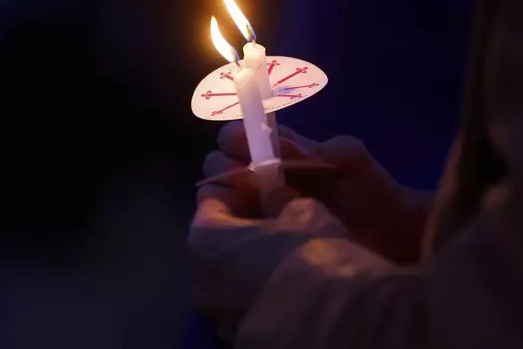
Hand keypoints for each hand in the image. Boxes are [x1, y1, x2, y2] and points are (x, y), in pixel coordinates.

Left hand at [190, 181, 346, 343]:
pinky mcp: (238, 339)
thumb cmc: (305, 252)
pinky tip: (288, 289)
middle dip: (243, 233)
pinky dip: (261, 295)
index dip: (237, 192)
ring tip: (284, 259)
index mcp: (205, 239)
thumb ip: (282, 202)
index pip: (211, 202)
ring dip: (250, 267)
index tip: (259, 187)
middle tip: (274, 223)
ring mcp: (217, 315)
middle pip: (218, 246)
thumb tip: (276, 197)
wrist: (322, 319)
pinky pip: (247, 306)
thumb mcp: (303, 212)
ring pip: (231, 280)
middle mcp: (199, 279)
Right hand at [200, 121, 432, 263]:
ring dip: (227, 201)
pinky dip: (234, 229)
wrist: (391, 235)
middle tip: (251, 183)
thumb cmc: (370, 190)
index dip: (234, 138)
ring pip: (218, 201)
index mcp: (280, 151)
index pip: (237, 137)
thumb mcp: (347, 158)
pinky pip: (233, 233)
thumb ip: (313, 148)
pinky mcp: (263, 241)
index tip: (242, 147)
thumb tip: (272, 144)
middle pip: (219, 168)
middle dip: (225, 170)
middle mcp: (262, 178)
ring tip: (256, 208)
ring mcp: (260, 212)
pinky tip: (255, 231)